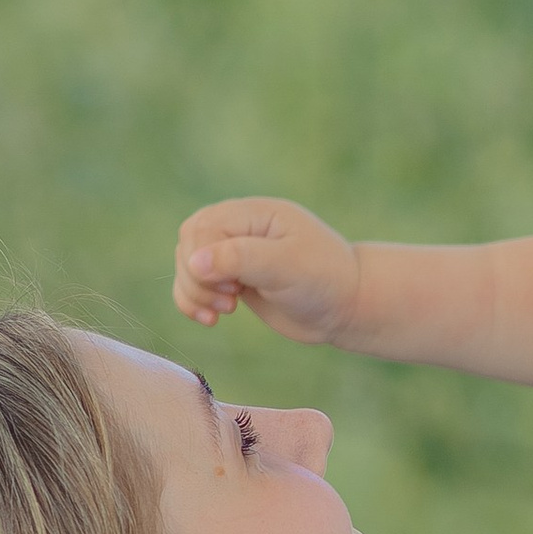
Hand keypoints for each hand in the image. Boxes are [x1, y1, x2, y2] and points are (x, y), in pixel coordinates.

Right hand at [174, 195, 363, 341]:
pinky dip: (193, 303)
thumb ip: (240, 259)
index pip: (202, 229)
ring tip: (225, 311)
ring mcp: (234, 252)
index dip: (203, 261)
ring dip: (194, 293)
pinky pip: (194, 285)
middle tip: (231, 301)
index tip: (233, 287)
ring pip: (187, 266)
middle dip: (197, 279)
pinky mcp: (232, 277)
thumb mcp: (286, 266)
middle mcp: (240, 227)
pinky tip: (211, 320)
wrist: (345, 306)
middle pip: (188, 245)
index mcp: (254, 213)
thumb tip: (193, 262)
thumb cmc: (324, 280)